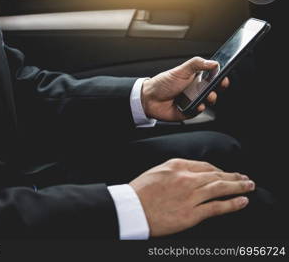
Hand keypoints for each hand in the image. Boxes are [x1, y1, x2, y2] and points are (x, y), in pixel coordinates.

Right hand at [129, 158, 253, 236]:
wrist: (131, 209)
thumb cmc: (139, 192)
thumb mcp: (157, 172)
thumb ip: (175, 171)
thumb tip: (189, 174)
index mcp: (176, 166)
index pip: (204, 165)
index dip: (219, 169)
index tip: (225, 173)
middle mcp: (186, 178)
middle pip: (216, 175)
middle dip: (233, 176)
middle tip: (244, 177)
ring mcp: (190, 196)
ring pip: (220, 188)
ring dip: (238, 186)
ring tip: (248, 186)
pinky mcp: (191, 213)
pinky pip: (217, 207)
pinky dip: (232, 204)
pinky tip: (242, 202)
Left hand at [141, 57, 229, 120]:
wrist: (148, 98)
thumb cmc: (163, 83)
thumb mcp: (180, 70)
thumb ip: (197, 64)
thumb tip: (214, 62)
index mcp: (195, 78)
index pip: (212, 77)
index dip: (220, 77)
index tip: (224, 76)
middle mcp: (195, 90)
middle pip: (213, 90)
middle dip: (218, 89)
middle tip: (217, 86)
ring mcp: (192, 101)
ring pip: (207, 102)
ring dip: (210, 99)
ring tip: (207, 96)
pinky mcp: (188, 112)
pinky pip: (198, 112)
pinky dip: (199, 109)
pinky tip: (197, 105)